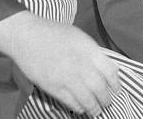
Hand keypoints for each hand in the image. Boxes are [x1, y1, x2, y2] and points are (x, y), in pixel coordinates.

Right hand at [0, 10, 119, 115]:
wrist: (26, 35)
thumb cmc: (51, 32)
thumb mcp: (77, 36)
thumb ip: (91, 52)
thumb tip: (103, 69)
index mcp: (89, 49)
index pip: (111, 72)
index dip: (115, 84)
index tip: (115, 89)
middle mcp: (81, 65)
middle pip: (102, 90)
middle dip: (106, 99)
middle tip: (106, 102)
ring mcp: (68, 78)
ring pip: (89, 102)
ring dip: (95, 108)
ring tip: (96, 109)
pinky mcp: (55, 88)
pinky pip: (74, 104)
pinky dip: (80, 107)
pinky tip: (81, 106)